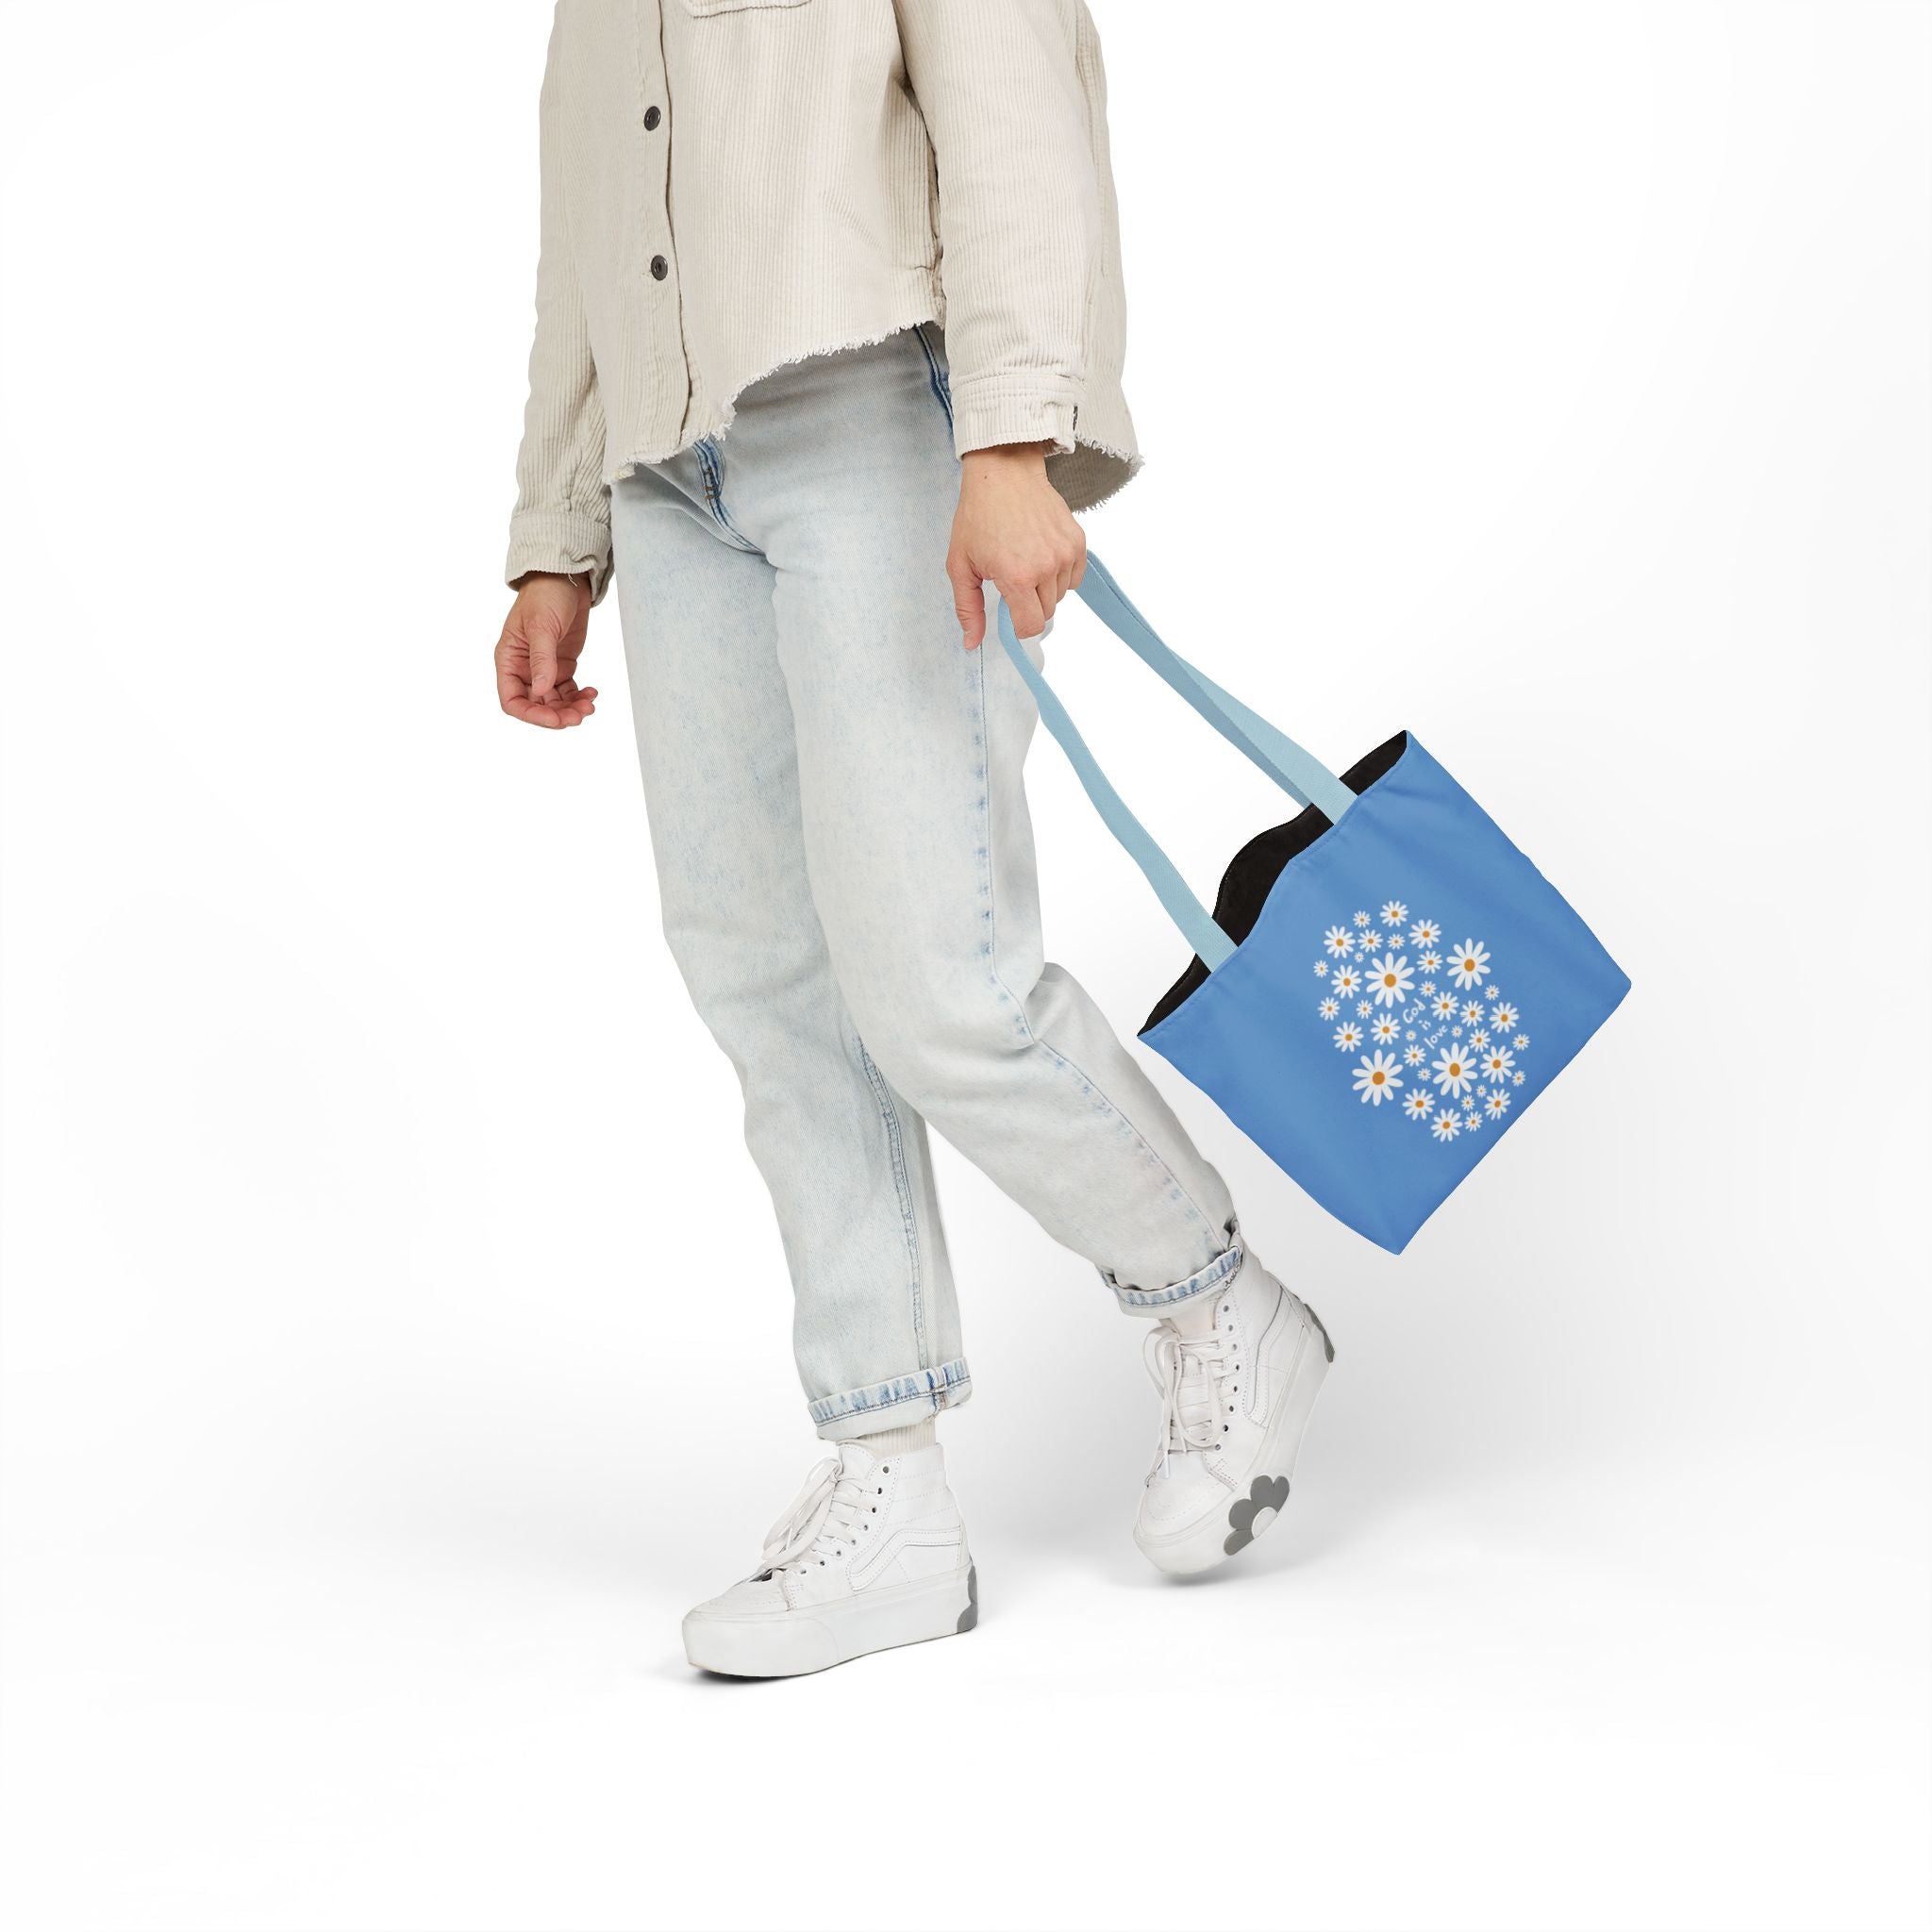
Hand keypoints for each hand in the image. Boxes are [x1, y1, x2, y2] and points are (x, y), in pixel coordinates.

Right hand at [495, 573, 596, 727]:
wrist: (566, 578)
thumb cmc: (545, 595)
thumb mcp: (542, 626)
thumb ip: (542, 660)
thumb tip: (541, 691)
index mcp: (509, 660)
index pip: (512, 700)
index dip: (532, 715)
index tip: (555, 719)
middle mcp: (524, 668)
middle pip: (536, 705)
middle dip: (557, 715)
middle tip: (580, 715)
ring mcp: (544, 668)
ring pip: (555, 702)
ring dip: (571, 708)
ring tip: (590, 704)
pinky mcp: (562, 665)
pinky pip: (568, 691)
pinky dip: (580, 697)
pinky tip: (592, 693)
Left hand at [945, 443, 1085, 648]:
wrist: (1003, 474)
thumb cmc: (978, 517)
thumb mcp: (960, 565)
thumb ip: (968, 608)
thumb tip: (973, 644)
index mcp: (1016, 577)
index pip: (1031, 626)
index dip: (1019, 627)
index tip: (1009, 614)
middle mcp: (1046, 567)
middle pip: (1046, 612)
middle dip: (1028, 604)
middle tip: (1011, 578)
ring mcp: (1065, 554)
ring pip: (1060, 595)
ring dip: (1044, 589)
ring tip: (1026, 562)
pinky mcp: (1078, 542)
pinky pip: (1074, 577)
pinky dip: (1060, 574)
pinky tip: (1042, 555)